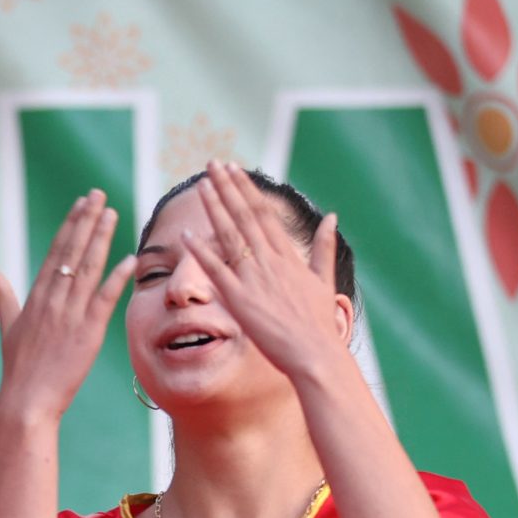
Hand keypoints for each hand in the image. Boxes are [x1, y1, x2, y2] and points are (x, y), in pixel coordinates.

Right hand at [0, 190, 135, 427]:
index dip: (70, 225)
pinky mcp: (87, 333)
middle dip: (87, 221)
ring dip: (101, 239)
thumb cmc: (18, 367)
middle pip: (72, 252)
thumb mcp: (8, 327)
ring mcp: (70, 315)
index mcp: (36, 297)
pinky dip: (117, 278)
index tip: (81, 202)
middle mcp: (53, 300)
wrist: (26, 400)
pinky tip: (129, 258)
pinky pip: (105, 300)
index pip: (56, 252)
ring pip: (88, 269)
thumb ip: (3, 296)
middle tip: (99, 194)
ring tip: (112, 213)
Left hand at [185, 160, 346, 381]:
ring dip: (214, 207)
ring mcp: (254, 279)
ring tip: (201, 184)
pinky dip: (200, 251)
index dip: (246, 190)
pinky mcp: (239, 300)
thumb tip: (332, 217)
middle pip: (245, 215)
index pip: (263, 213)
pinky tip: (185, 234)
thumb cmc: (318, 323)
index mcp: (288, 255)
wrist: (315, 353)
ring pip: (230, 235)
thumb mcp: (325, 280)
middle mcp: (270, 261)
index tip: (234, 169)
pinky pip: (215, 271)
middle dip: (228, 187)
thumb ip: (325, 248)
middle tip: (212, 164)